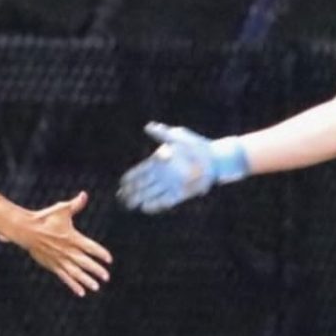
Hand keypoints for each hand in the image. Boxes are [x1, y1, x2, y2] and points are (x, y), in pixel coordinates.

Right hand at [19, 191, 112, 296]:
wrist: (25, 229)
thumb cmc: (45, 218)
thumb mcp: (61, 209)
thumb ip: (75, 205)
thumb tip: (84, 194)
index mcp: (72, 237)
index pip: (90, 247)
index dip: (100, 253)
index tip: (109, 259)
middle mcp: (67, 250)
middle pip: (84, 262)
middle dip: (96, 270)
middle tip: (106, 277)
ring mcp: (59, 259)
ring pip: (75, 272)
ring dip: (86, 280)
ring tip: (96, 287)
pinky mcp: (53, 265)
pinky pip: (65, 277)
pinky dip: (73, 285)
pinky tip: (81, 292)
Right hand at [117, 122, 248, 212]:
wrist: (215, 159)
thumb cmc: (197, 145)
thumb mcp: (178, 137)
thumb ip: (163, 134)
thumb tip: (148, 126)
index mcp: (159, 162)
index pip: (140, 171)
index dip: (130, 177)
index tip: (122, 183)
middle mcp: (163, 175)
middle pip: (143, 185)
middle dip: (131, 191)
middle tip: (121, 197)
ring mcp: (171, 185)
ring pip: (151, 194)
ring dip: (140, 199)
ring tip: (129, 205)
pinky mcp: (180, 194)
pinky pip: (165, 201)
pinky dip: (155, 204)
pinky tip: (145, 208)